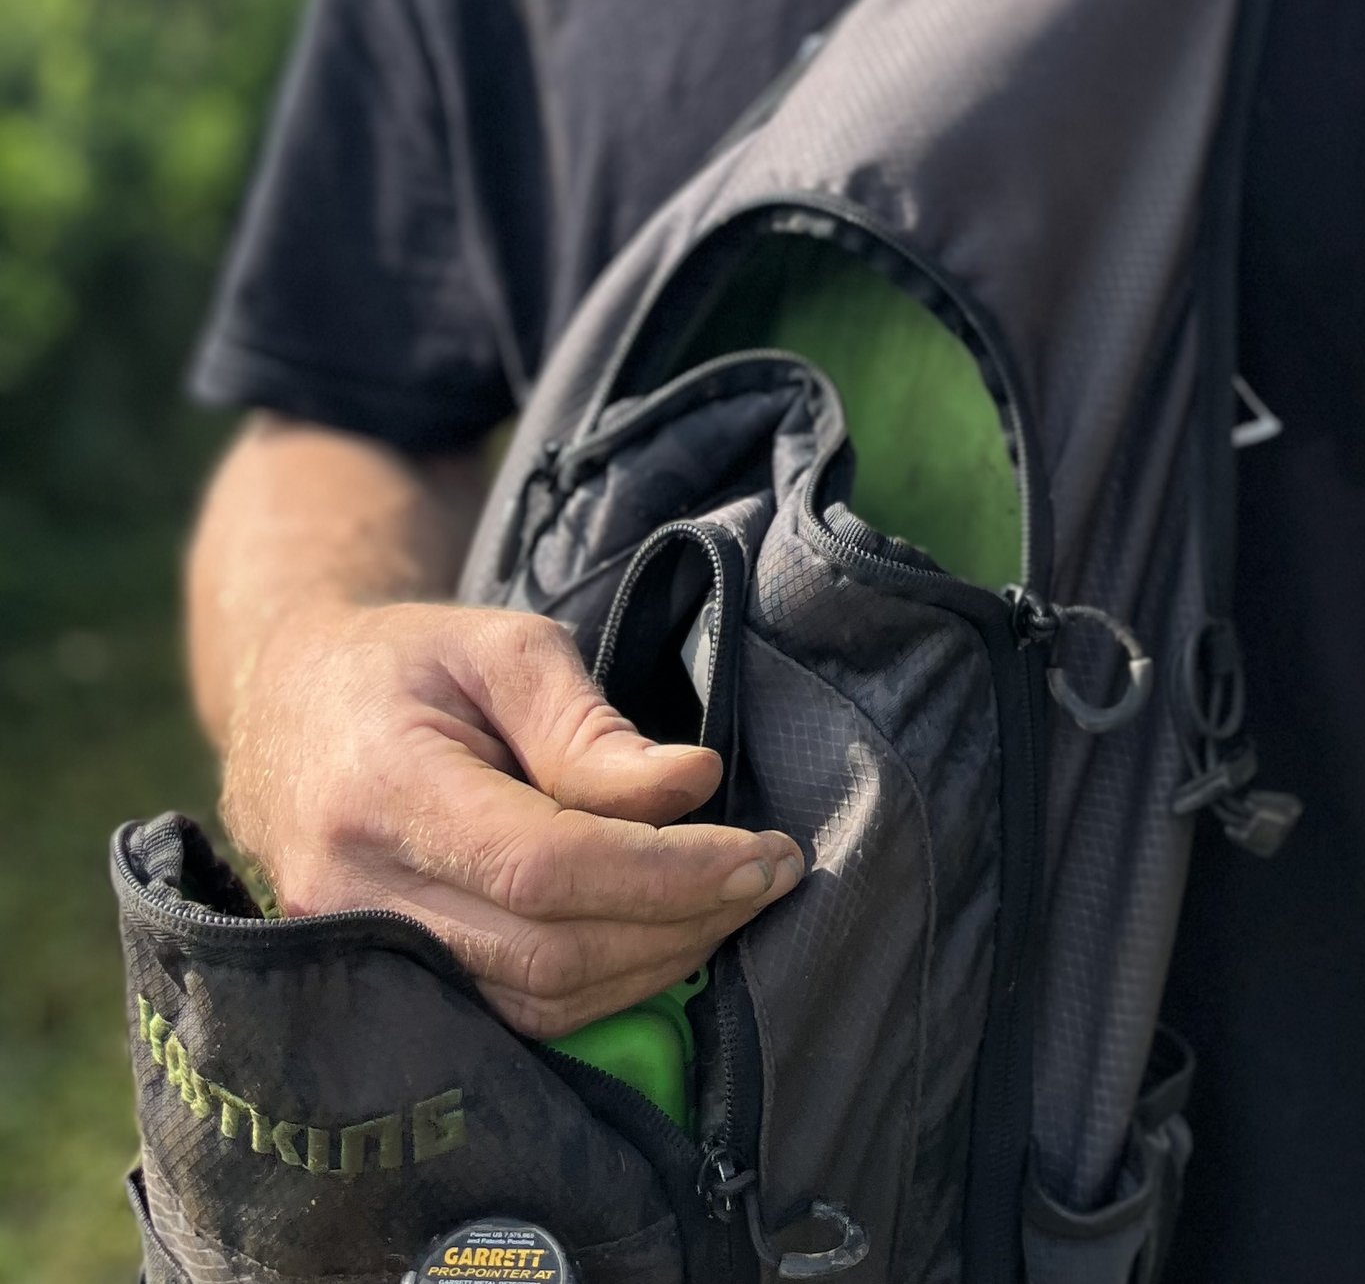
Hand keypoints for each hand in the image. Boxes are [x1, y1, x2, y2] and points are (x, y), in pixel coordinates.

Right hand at [221, 597, 802, 1036]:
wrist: (290, 709)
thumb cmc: (409, 662)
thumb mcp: (505, 648)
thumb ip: (591, 727)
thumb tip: (695, 784)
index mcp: (384, 789)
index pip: (544, 866)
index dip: (668, 872)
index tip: (768, 851)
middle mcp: (356, 895)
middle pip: (548, 950)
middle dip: (683, 921)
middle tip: (775, 873)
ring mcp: (362, 956)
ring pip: (537, 1002)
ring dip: (656, 964)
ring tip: (735, 900)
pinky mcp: (386, 989)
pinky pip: (511, 1015)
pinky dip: (604, 986)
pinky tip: (665, 936)